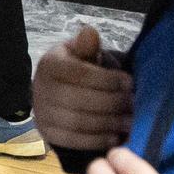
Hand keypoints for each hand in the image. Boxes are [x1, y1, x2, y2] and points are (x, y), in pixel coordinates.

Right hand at [33, 26, 132, 151]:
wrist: (58, 90)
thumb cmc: (77, 68)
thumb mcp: (82, 53)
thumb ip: (87, 46)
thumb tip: (89, 32)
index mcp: (50, 64)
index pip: (79, 73)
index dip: (107, 79)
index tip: (130, 82)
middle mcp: (40, 88)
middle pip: (80, 100)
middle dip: (112, 103)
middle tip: (134, 105)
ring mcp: (42, 113)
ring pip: (78, 123)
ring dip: (108, 124)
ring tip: (129, 122)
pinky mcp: (47, 133)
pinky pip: (73, 141)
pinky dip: (97, 140)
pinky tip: (115, 137)